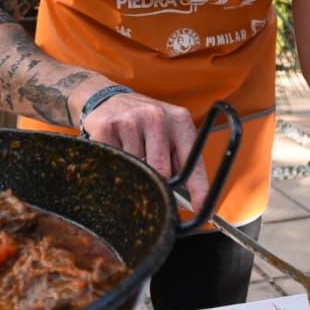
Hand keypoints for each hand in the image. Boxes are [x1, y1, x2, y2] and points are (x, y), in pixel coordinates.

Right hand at [80, 92, 211, 208]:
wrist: (107, 98)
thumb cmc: (144, 123)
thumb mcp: (169, 133)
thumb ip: (180, 161)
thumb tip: (187, 201)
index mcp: (180, 120)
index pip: (192, 162)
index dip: (199, 191)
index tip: (202, 211)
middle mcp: (157, 117)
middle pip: (162, 172)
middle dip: (158, 182)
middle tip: (150, 177)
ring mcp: (131, 121)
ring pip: (137, 170)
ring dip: (134, 171)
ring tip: (131, 155)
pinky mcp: (108, 127)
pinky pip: (116, 163)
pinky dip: (117, 164)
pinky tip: (117, 149)